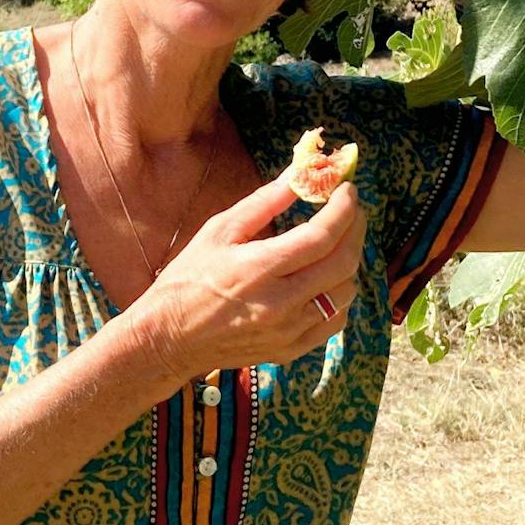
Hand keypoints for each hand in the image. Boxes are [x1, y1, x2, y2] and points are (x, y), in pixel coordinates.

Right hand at [130, 167, 364, 378]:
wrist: (169, 338)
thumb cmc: (188, 279)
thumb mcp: (219, 231)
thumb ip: (263, 202)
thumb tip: (298, 174)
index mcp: (260, 268)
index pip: (322, 235)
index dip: (344, 209)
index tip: (348, 189)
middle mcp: (281, 303)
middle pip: (343, 263)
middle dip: (356, 229)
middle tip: (351, 210)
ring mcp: (289, 331)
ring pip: (345, 293)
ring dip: (350, 261)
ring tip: (338, 241)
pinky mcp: (291, 349)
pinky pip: (335, 322)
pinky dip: (340, 296)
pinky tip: (327, 278)